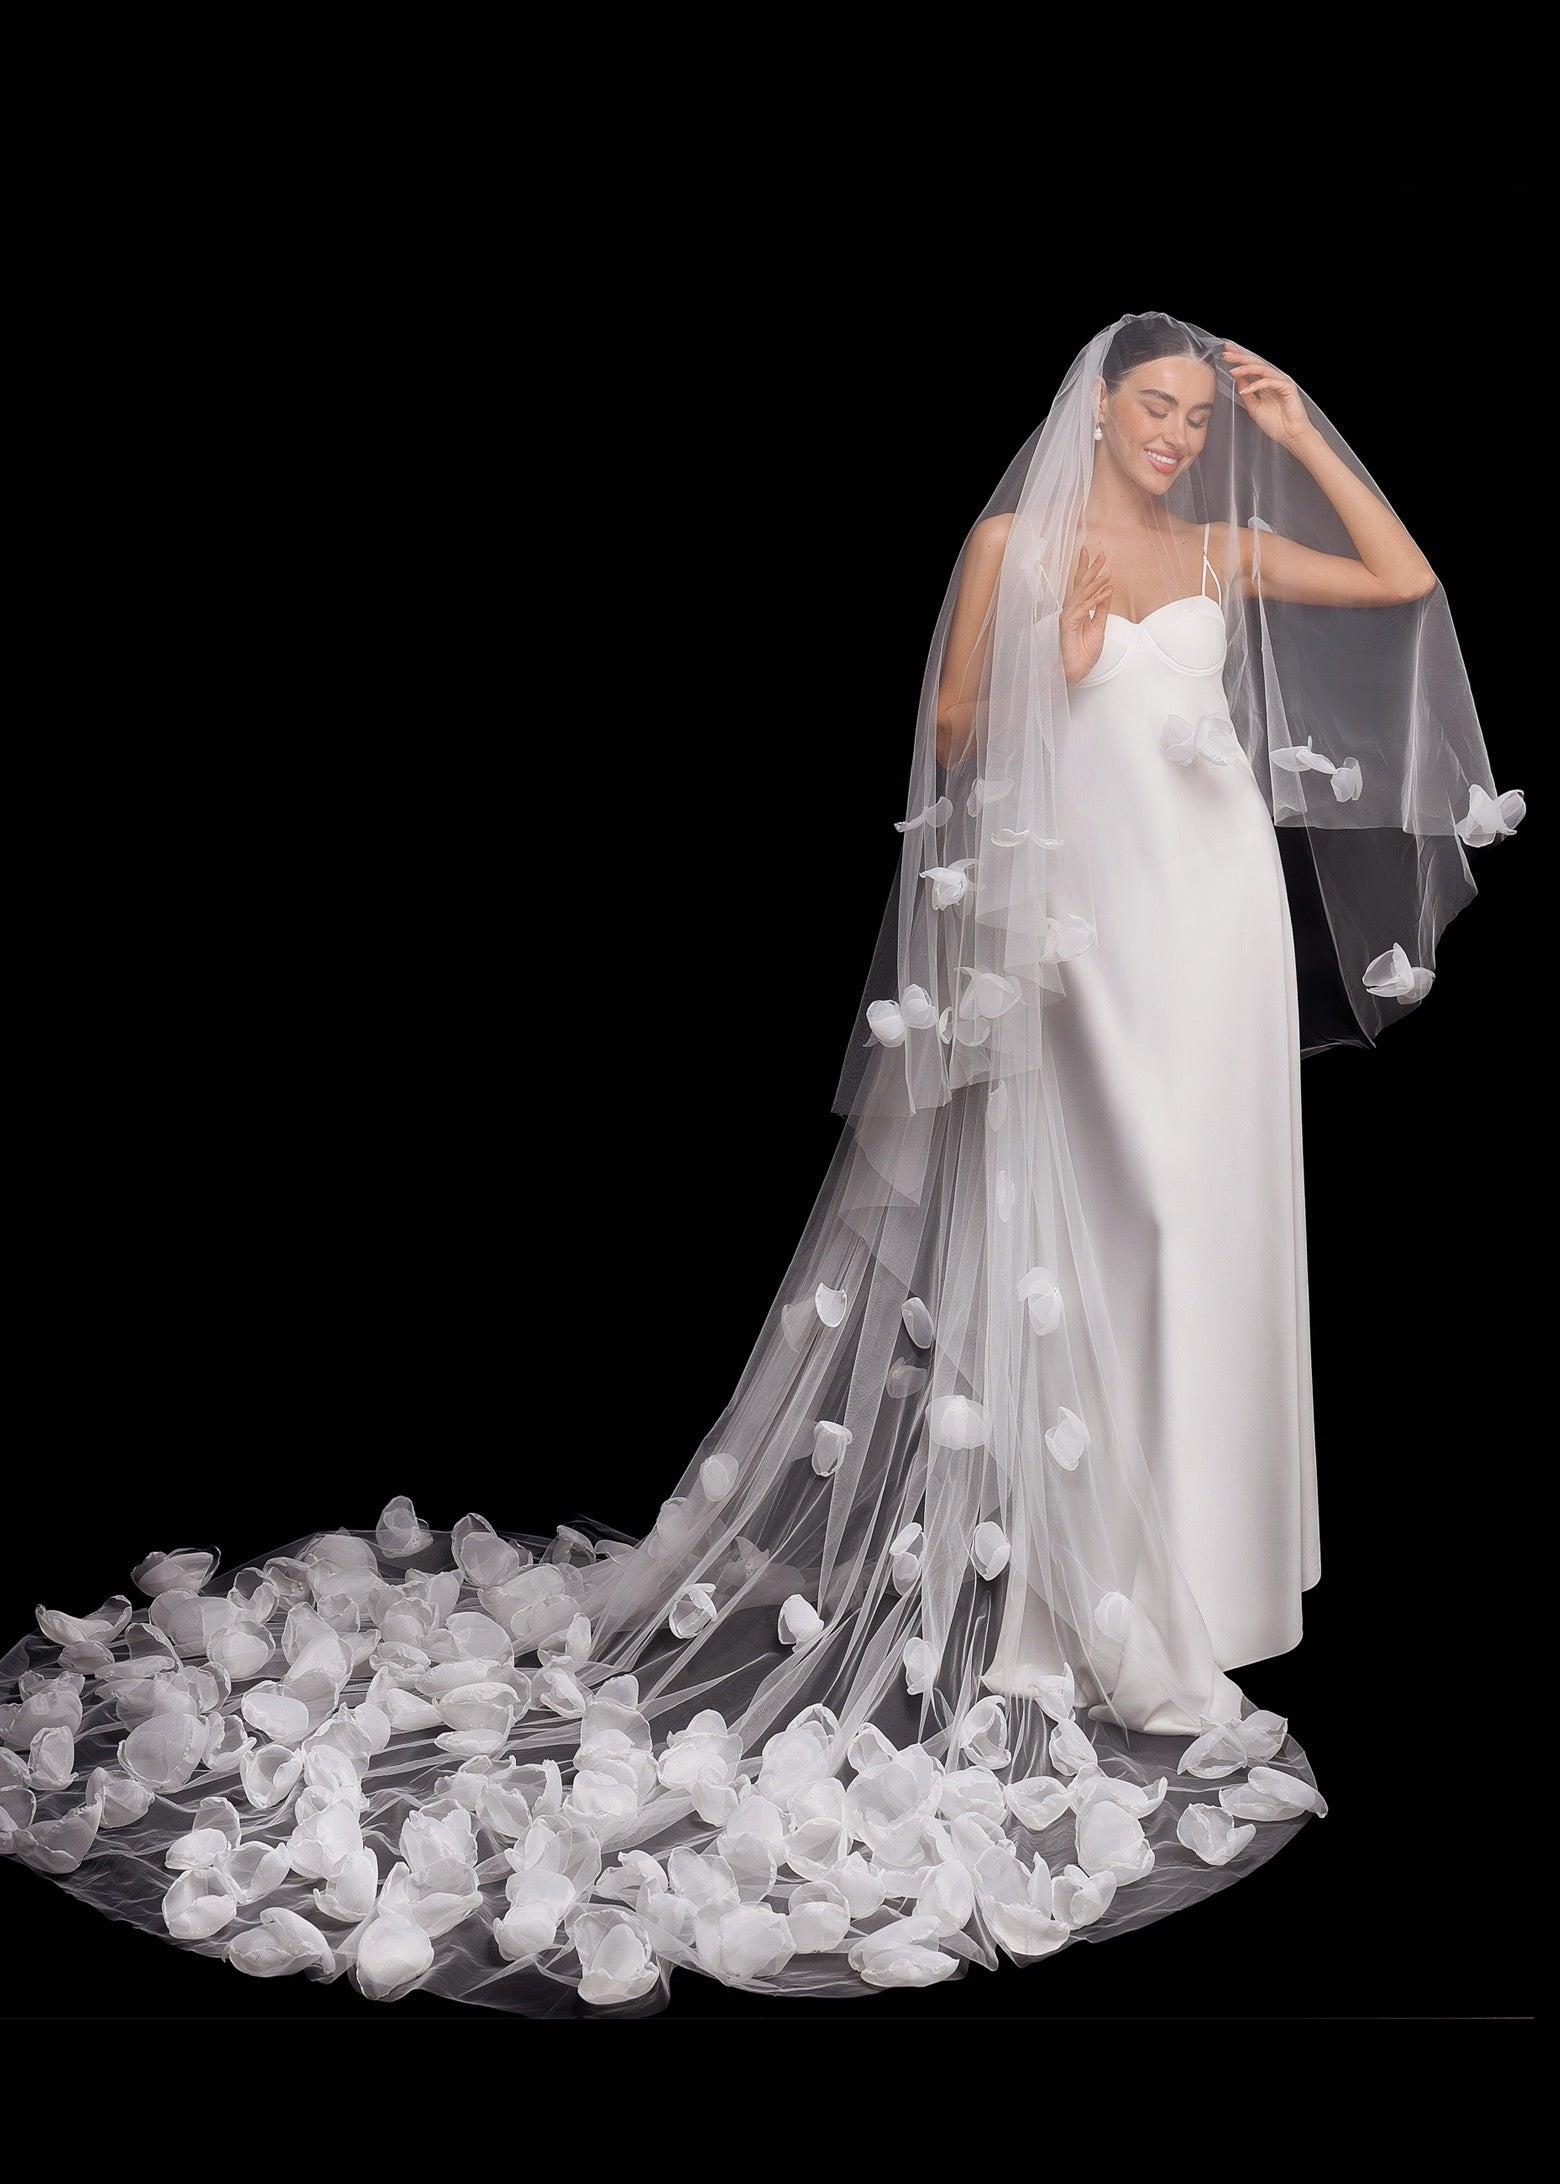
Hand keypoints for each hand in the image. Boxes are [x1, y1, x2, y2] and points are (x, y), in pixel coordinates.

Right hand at [1058, 546, 1111, 683]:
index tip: (1097, 554)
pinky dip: (1096, 600)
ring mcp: (1068, 616)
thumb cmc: (1083, 652)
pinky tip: (1107, 592)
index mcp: (1077, 609)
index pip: (1082, 585)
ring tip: (1108, 571)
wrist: (1076, 671)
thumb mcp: (1099, 625)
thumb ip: (1102, 607)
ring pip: (1083, 594)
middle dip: (1092, 568)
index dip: (1088, 568)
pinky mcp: (1068, 625)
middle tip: (1102, 553)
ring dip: (1096, 582)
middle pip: (1081, 584)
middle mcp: (1070, 610)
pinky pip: (1084, 609)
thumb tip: (1108, 589)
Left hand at [1222, 341, 1312, 449]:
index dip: (1239, 358)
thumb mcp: (1254, 407)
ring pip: (1262, 369)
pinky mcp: (1288, 387)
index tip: (1225, 352)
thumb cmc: (1275, 424)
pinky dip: (1257, 385)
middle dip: (1240, 357)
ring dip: (1246, 369)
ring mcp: (1281, 381)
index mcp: (1265, 383)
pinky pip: (1270, 382)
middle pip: (1255, 363)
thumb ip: (1246, 392)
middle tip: (1226, 353)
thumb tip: (1237, 378)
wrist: (1290, 435)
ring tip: (1232, 370)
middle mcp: (1273, 379)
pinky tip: (1246, 389)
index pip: (1251, 367)